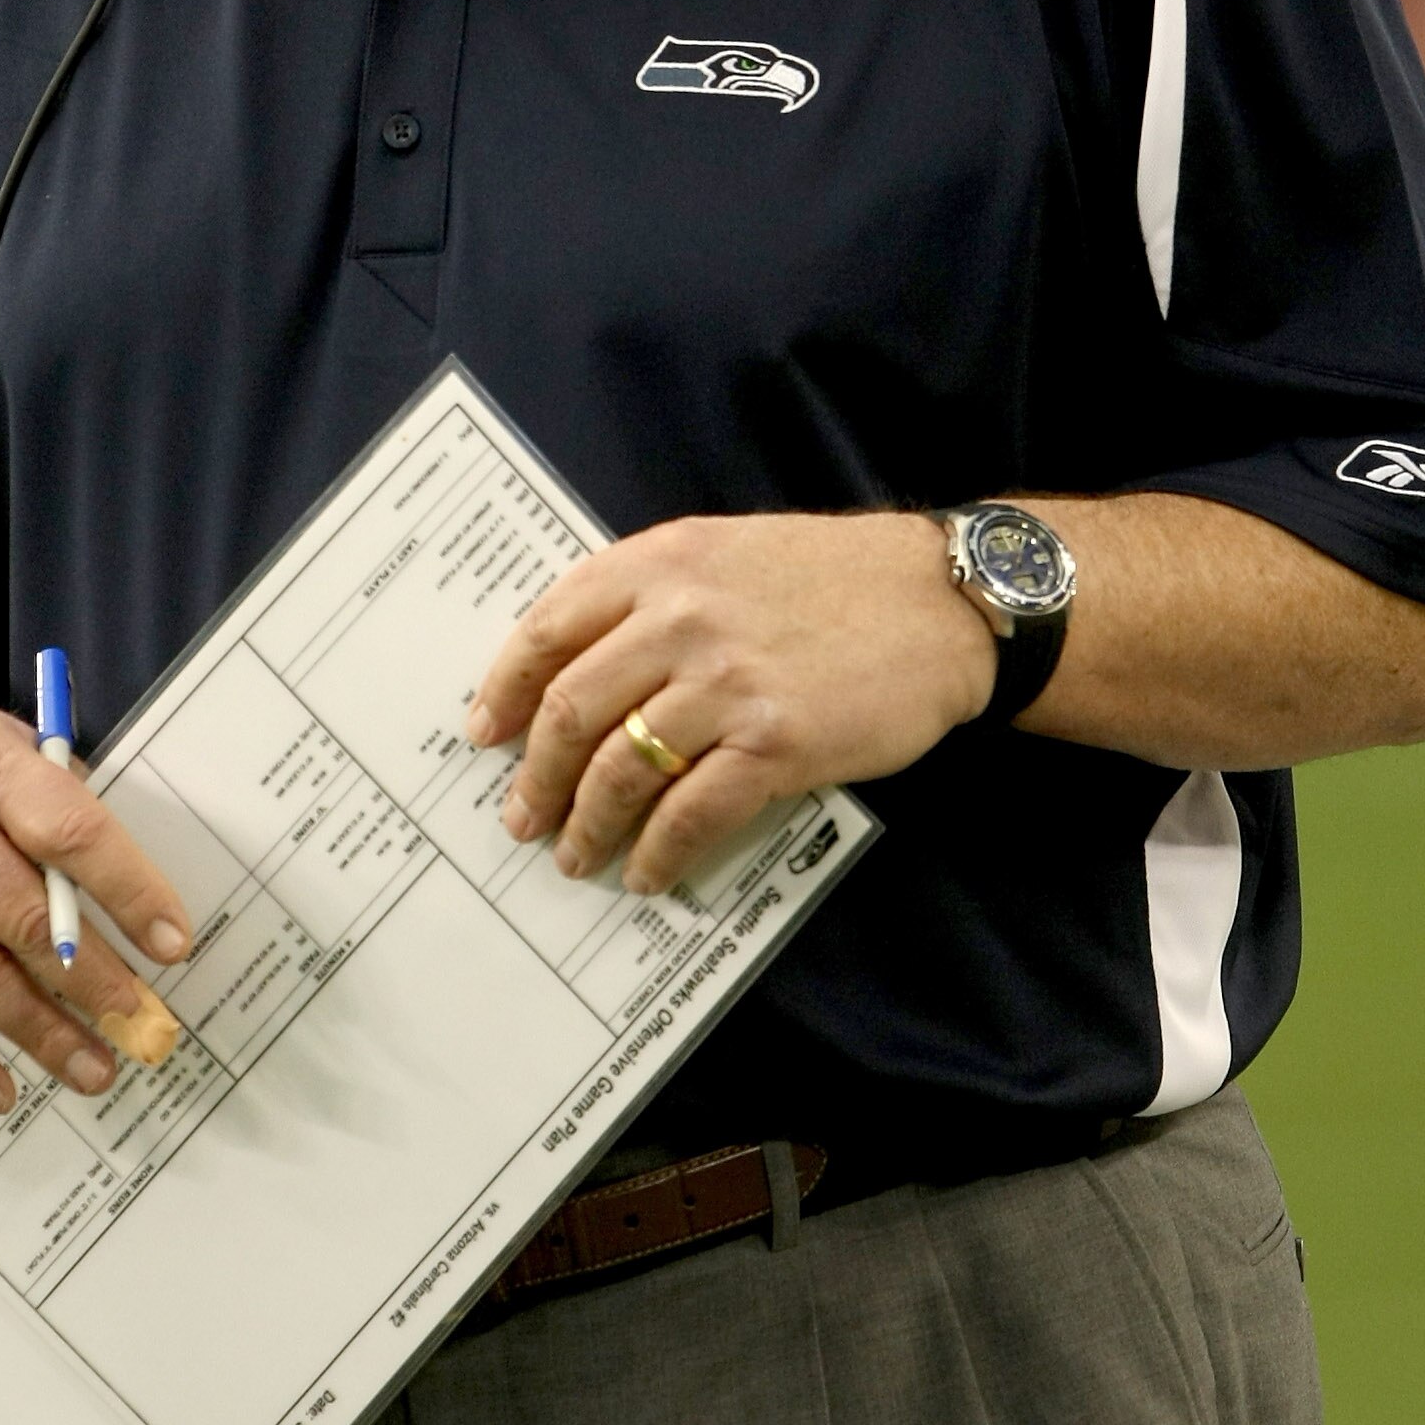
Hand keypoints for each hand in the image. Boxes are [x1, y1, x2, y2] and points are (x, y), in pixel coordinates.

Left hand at [465, 511, 995, 896]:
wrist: (939, 603)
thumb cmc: (831, 578)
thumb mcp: (725, 553)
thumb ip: (652, 595)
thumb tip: (578, 667)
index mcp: (660, 564)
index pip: (547, 630)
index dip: (505, 690)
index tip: (485, 732)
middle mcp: (681, 620)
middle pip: (572, 709)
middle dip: (537, 775)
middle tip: (522, 816)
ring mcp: (727, 685)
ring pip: (621, 768)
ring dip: (587, 824)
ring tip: (577, 854)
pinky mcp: (775, 744)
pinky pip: (690, 813)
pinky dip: (658, 851)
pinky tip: (646, 872)